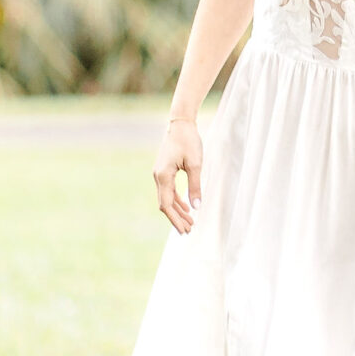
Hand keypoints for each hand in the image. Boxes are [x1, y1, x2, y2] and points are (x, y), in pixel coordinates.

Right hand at [154, 117, 203, 233]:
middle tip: (189, 230)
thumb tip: (196, 207)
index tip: (185, 230)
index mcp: (163, 176)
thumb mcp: (195, 164)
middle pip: (165, 204)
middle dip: (177, 218)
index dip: (175, 219)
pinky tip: (186, 207)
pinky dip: (177, 200)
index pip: (166, 204)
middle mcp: (158, 176)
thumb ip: (195, 186)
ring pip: (167, 198)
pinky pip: (169, 190)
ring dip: (178, 210)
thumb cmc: (189, 142)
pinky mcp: (164, 171)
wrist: (181, 124)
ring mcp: (160, 174)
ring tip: (190, 222)